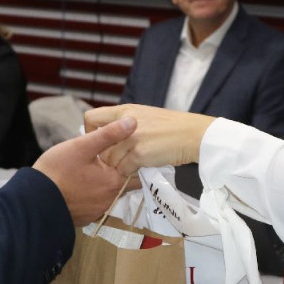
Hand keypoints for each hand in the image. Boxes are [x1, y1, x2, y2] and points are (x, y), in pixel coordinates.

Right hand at [33, 116, 136, 224]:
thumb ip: (109, 134)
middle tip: (108, 160)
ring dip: (104, 184)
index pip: (137, 173)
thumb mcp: (82, 146)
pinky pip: (94, 204)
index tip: (130, 153)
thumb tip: (133, 122)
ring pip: (108, 195)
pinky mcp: (84, 218)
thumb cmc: (57, 170)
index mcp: (113, 182)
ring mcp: (96, 211)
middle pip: (123, 185)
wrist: (34, 200)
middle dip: (119, 172)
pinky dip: (91, 195)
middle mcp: (109, 200)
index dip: (134, 162)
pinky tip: (81, 186)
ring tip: (92, 171)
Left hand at [83, 105, 214, 176]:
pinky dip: (131, 173)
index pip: (91, 119)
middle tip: (121, 160)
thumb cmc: (172, 126)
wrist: (192, 134)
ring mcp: (131, 139)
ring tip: (134, 164)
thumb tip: (109, 137)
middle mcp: (124, 123)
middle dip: (108, 157)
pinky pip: (124, 170)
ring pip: (110, 161)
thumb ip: (125, 123)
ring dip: (120, 166)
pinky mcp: (140, 154)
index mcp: (124, 111)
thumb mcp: (144, 116)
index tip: (101, 143)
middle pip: (100, 147)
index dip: (91, 134)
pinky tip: (142, 168)